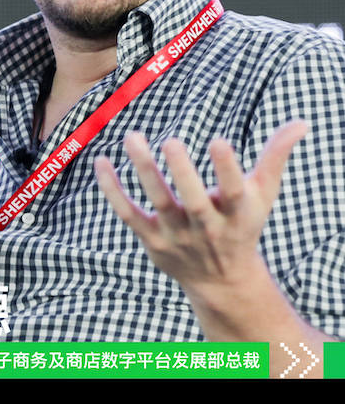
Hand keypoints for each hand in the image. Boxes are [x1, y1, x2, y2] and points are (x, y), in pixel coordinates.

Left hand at [94, 121, 306, 316]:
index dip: (227, 169)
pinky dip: (113, 191)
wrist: (220, 280)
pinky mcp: (151, 239)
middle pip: (194, 202)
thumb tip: (301, 122)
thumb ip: (276, 156)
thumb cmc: (242, 225)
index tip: (218, 141)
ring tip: (132, 137)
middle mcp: (206, 228)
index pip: (233, 192)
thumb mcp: (262, 194)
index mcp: (236, 215)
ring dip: (145, 172)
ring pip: (158, 204)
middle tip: (171, 140)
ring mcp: (176, 236)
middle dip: (183, 173)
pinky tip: (102, 161)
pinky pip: (128, 214)